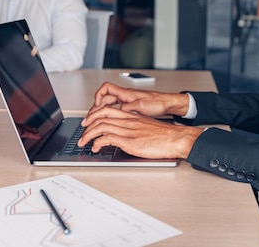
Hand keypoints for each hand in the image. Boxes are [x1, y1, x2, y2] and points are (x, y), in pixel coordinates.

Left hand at [77, 107, 202, 158]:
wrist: (176, 138)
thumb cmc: (165, 136)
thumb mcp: (147, 128)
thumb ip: (135, 129)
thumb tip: (126, 137)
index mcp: (132, 116)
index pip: (107, 110)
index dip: (94, 115)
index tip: (88, 123)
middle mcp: (128, 120)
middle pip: (100, 116)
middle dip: (87, 125)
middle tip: (82, 134)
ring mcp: (128, 130)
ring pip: (101, 126)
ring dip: (88, 135)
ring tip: (84, 143)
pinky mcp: (129, 141)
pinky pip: (107, 138)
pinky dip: (98, 143)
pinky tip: (96, 148)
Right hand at [85, 81, 188, 119]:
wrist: (168, 104)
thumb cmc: (158, 103)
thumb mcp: (142, 106)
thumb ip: (128, 108)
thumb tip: (117, 112)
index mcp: (126, 93)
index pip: (106, 88)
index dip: (98, 95)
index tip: (96, 105)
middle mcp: (125, 96)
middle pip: (104, 99)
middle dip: (95, 108)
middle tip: (88, 120)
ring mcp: (127, 101)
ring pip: (109, 105)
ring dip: (101, 113)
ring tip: (94, 123)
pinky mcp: (130, 107)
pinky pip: (115, 109)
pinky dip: (109, 115)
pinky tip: (108, 123)